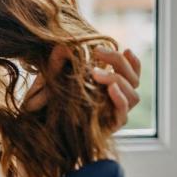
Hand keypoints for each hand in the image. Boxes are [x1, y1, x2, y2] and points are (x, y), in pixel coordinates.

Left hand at [22, 45, 141, 131]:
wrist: (43, 130)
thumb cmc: (50, 102)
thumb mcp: (53, 79)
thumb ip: (58, 63)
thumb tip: (63, 45)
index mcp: (110, 87)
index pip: (132, 74)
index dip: (133, 62)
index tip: (126, 49)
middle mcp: (116, 100)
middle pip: (134, 80)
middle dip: (119, 63)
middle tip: (98, 52)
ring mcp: (114, 113)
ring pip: (134, 96)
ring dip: (118, 79)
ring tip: (95, 73)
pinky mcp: (110, 127)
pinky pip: (123, 114)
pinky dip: (120, 99)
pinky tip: (110, 89)